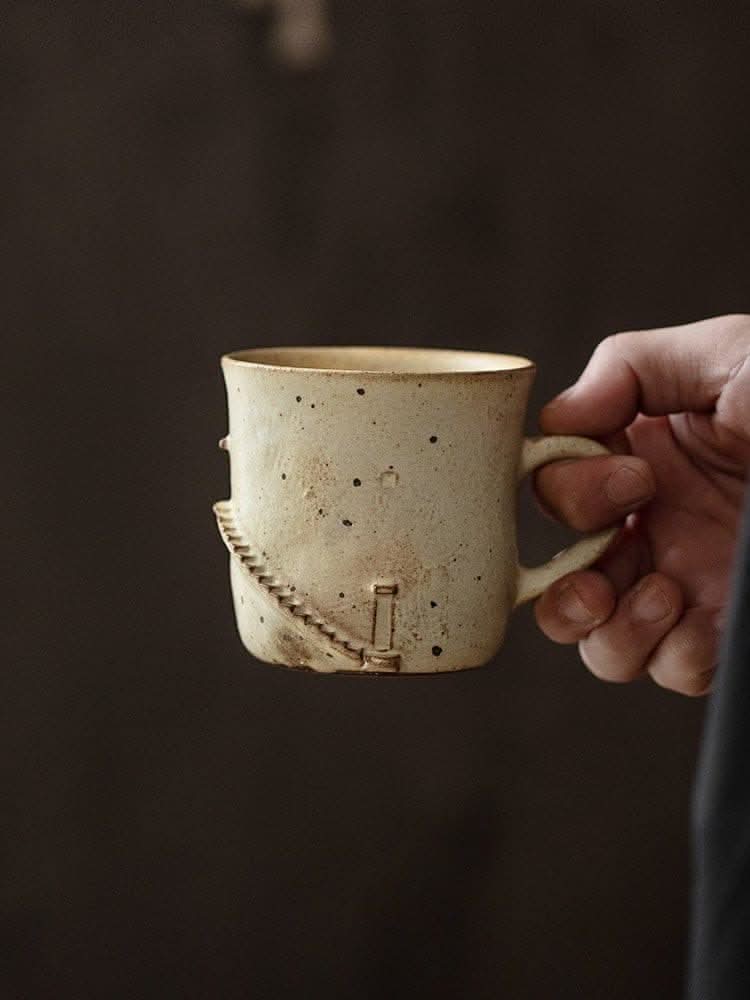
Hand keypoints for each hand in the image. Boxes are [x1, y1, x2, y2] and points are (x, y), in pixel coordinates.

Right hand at [534, 314, 749, 695]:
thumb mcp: (730, 355)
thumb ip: (629, 368)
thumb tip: (557, 418)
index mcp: (646, 459)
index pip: (557, 490)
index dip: (571, 489)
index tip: (635, 476)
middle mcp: (658, 528)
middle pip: (561, 581)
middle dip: (565, 580)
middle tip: (618, 547)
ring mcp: (691, 584)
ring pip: (602, 641)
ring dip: (607, 628)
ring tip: (660, 594)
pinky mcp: (729, 628)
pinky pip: (672, 668)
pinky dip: (672, 654)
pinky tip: (698, 618)